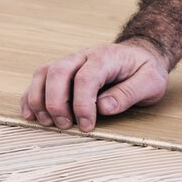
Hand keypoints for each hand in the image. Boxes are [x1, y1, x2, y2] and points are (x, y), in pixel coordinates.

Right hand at [22, 38, 170, 130]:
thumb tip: (103, 108)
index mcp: (105, 57)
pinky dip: (31, 96)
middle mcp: (83, 56)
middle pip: (57, 73)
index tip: (85, 125)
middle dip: (56, 103)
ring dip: (39, 100)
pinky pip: (39, 79)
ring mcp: (69, 61)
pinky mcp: (61, 70)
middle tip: (65, 126)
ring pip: (43, 74)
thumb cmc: (144, 70)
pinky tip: (31, 114)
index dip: (82, 104)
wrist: (140, 54)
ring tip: (47, 123)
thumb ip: (128, 94)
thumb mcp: (150, 82)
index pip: (86, 78)